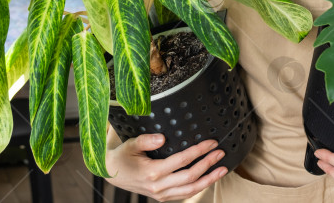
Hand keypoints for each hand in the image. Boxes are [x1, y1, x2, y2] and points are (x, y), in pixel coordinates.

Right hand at [104, 125, 227, 201]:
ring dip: (208, 180)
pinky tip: (207, 179)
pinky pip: (184, 195)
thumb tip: (163, 137)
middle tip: (221, 153)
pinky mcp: (162, 197)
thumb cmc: (123, 157)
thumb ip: (146, 140)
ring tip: (222, 170)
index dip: (199, 151)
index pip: (182, 161)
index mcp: (152, 172)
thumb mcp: (131, 144)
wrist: (112, 173)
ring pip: (190, 191)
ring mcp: (161, 195)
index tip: (211, 143)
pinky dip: (198, 188)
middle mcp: (159, 187)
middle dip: (208, 165)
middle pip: (190, 177)